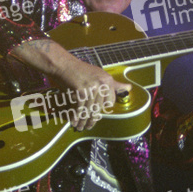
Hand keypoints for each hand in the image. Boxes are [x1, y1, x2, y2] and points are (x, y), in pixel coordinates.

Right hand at [11, 38, 129, 130]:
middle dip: (92, 119)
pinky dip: (75, 116)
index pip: (110, 101)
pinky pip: (79, 109)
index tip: (97, 116)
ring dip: (83, 120)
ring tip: (80, 127)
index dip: (102, 110)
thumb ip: (114, 84)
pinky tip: (73, 122)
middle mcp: (102, 84)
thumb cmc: (80, 70)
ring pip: (88, 110)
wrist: (63, 64)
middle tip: (87, 126)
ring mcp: (91, 88)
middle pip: (98, 108)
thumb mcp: (99, 74)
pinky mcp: (80, 92)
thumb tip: (129, 88)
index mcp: (108, 80)